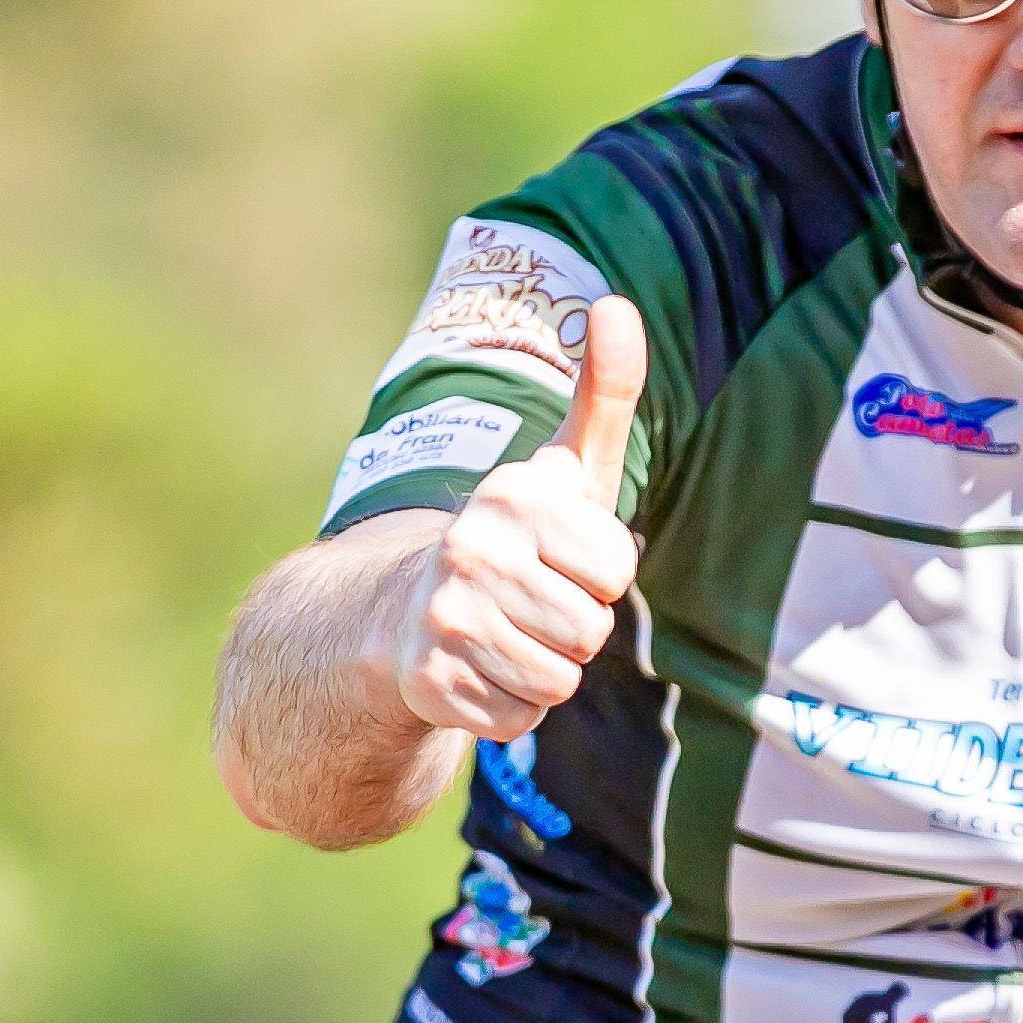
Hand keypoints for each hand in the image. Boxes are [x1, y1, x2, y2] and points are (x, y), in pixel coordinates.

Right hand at [384, 301, 648, 738]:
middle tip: (530, 604)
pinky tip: (480, 672)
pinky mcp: (428, 682)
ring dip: (544, 671)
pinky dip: (509, 708)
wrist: (406, 613)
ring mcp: (444, 617)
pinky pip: (518, 718)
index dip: (599, 574)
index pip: (616, 568)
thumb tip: (615, 304)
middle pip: (591, 630)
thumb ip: (605, 393)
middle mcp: (471, 549)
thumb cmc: (517, 540)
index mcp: (513, 494)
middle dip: (574, 629)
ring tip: (507, 636)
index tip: (559, 558)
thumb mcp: (567, 470)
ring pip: (558, 680)